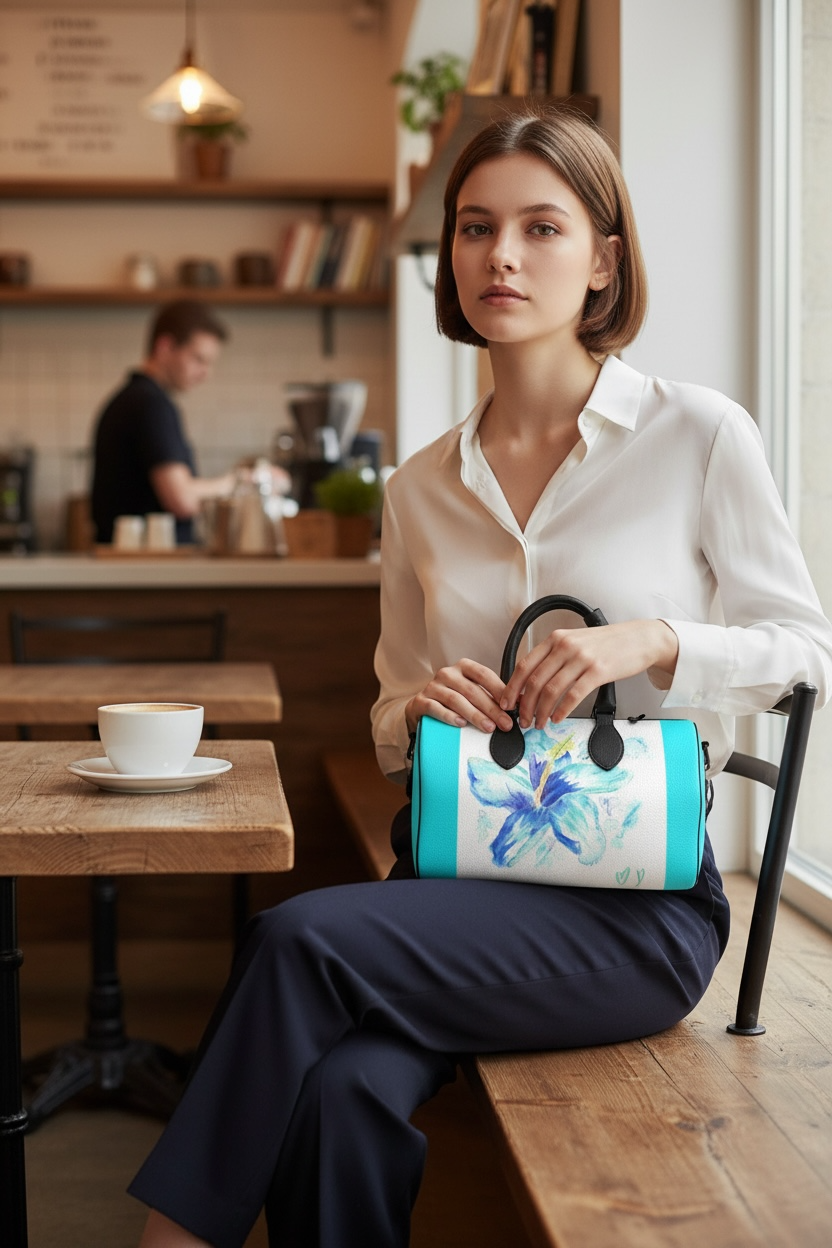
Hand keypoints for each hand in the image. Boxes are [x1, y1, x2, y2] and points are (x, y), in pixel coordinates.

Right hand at [405, 659, 514, 734]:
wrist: (422, 707)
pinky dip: (449, 716)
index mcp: (463, 667)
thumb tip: (522, 703)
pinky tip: (461, 724)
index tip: (512, 706)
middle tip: (505, 723)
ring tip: (489, 728)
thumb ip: (493, 696)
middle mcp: (447, 673)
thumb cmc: (454, 700)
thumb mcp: (473, 693)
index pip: (485, 675)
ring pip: (456, 699)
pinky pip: (435, 708)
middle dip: (491, 708)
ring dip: (474, 715)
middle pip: (472, 690)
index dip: (499, 690)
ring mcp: (432, 686)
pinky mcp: (420, 701)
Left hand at [500, 620, 678, 728]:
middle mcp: (566, 646)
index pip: (524, 665)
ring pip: (551, 691)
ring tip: (538, 723)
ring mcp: (582, 658)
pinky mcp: (598, 671)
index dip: (512, 687)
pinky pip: (573, 696)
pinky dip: (561, 711)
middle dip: (524, 706)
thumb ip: (554, 657)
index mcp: (556, 639)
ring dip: (541, 712)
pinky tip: (557, 718)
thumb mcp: (575, 641)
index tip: (507, 703)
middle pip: (534, 681)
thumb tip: (532, 683)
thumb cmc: (607, 643)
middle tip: (523, 720)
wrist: (639, 638)